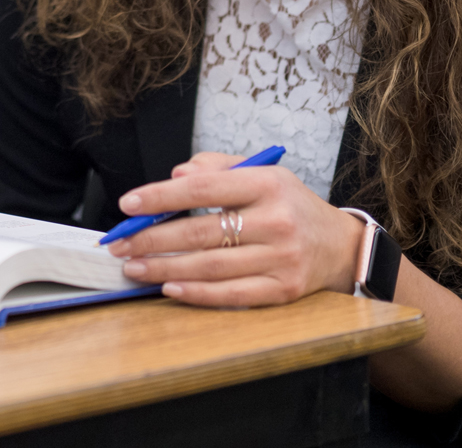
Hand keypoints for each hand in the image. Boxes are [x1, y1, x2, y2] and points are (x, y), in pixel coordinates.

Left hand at [103, 152, 366, 307]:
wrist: (341, 246)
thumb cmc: (289, 205)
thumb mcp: (262, 173)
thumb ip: (216, 168)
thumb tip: (174, 176)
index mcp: (267, 185)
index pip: (204, 188)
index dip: (161, 197)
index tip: (128, 204)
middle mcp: (276, 221)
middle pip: (202, 232)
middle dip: (152, 238)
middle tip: (119, 244)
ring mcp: (281, 259)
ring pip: (210, 266)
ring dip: (164, 268)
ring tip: (133, 267)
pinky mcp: (283, 290)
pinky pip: (231, 294)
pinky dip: (196, 293)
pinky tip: (168, 287)